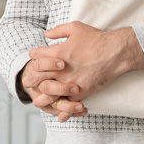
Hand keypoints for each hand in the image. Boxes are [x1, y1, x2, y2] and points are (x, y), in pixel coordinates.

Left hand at [27, 22, 143, 116]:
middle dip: (31, 78)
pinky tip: (59, 114)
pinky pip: (66, 105)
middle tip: (29, 81)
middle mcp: (60, 70)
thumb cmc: (96, 38)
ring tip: (38, 99)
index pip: (36, 56)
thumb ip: (58, 31)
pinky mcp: (80, 92)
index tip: (36, 58)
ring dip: (42, 96)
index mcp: (57, 52)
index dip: (34, 56)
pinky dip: (62, 111)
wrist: (115, 52)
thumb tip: (46, 34)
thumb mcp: (75, 28)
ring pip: (48, 93)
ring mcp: (69, 82)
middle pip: (37, 76)